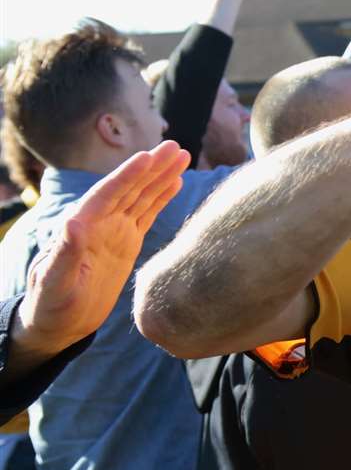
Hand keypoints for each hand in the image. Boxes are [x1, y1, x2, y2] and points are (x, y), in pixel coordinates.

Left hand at [18, 143, 188, 359]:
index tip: (147, 157)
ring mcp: (114, 231)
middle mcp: (98, 223)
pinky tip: (175, 183)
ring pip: (141, 197)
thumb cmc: (50, 305)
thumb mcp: (54, 283)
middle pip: (128, 188)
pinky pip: (146, 214)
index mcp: (81, 227)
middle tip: (175, 147)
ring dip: (160, 176)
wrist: (58, 322)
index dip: (127, 176)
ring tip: (182, 155)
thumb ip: (64, 253)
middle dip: (151, 167)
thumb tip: (74, 222)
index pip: (107, 195)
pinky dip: (161, 197)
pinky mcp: (126, 243)